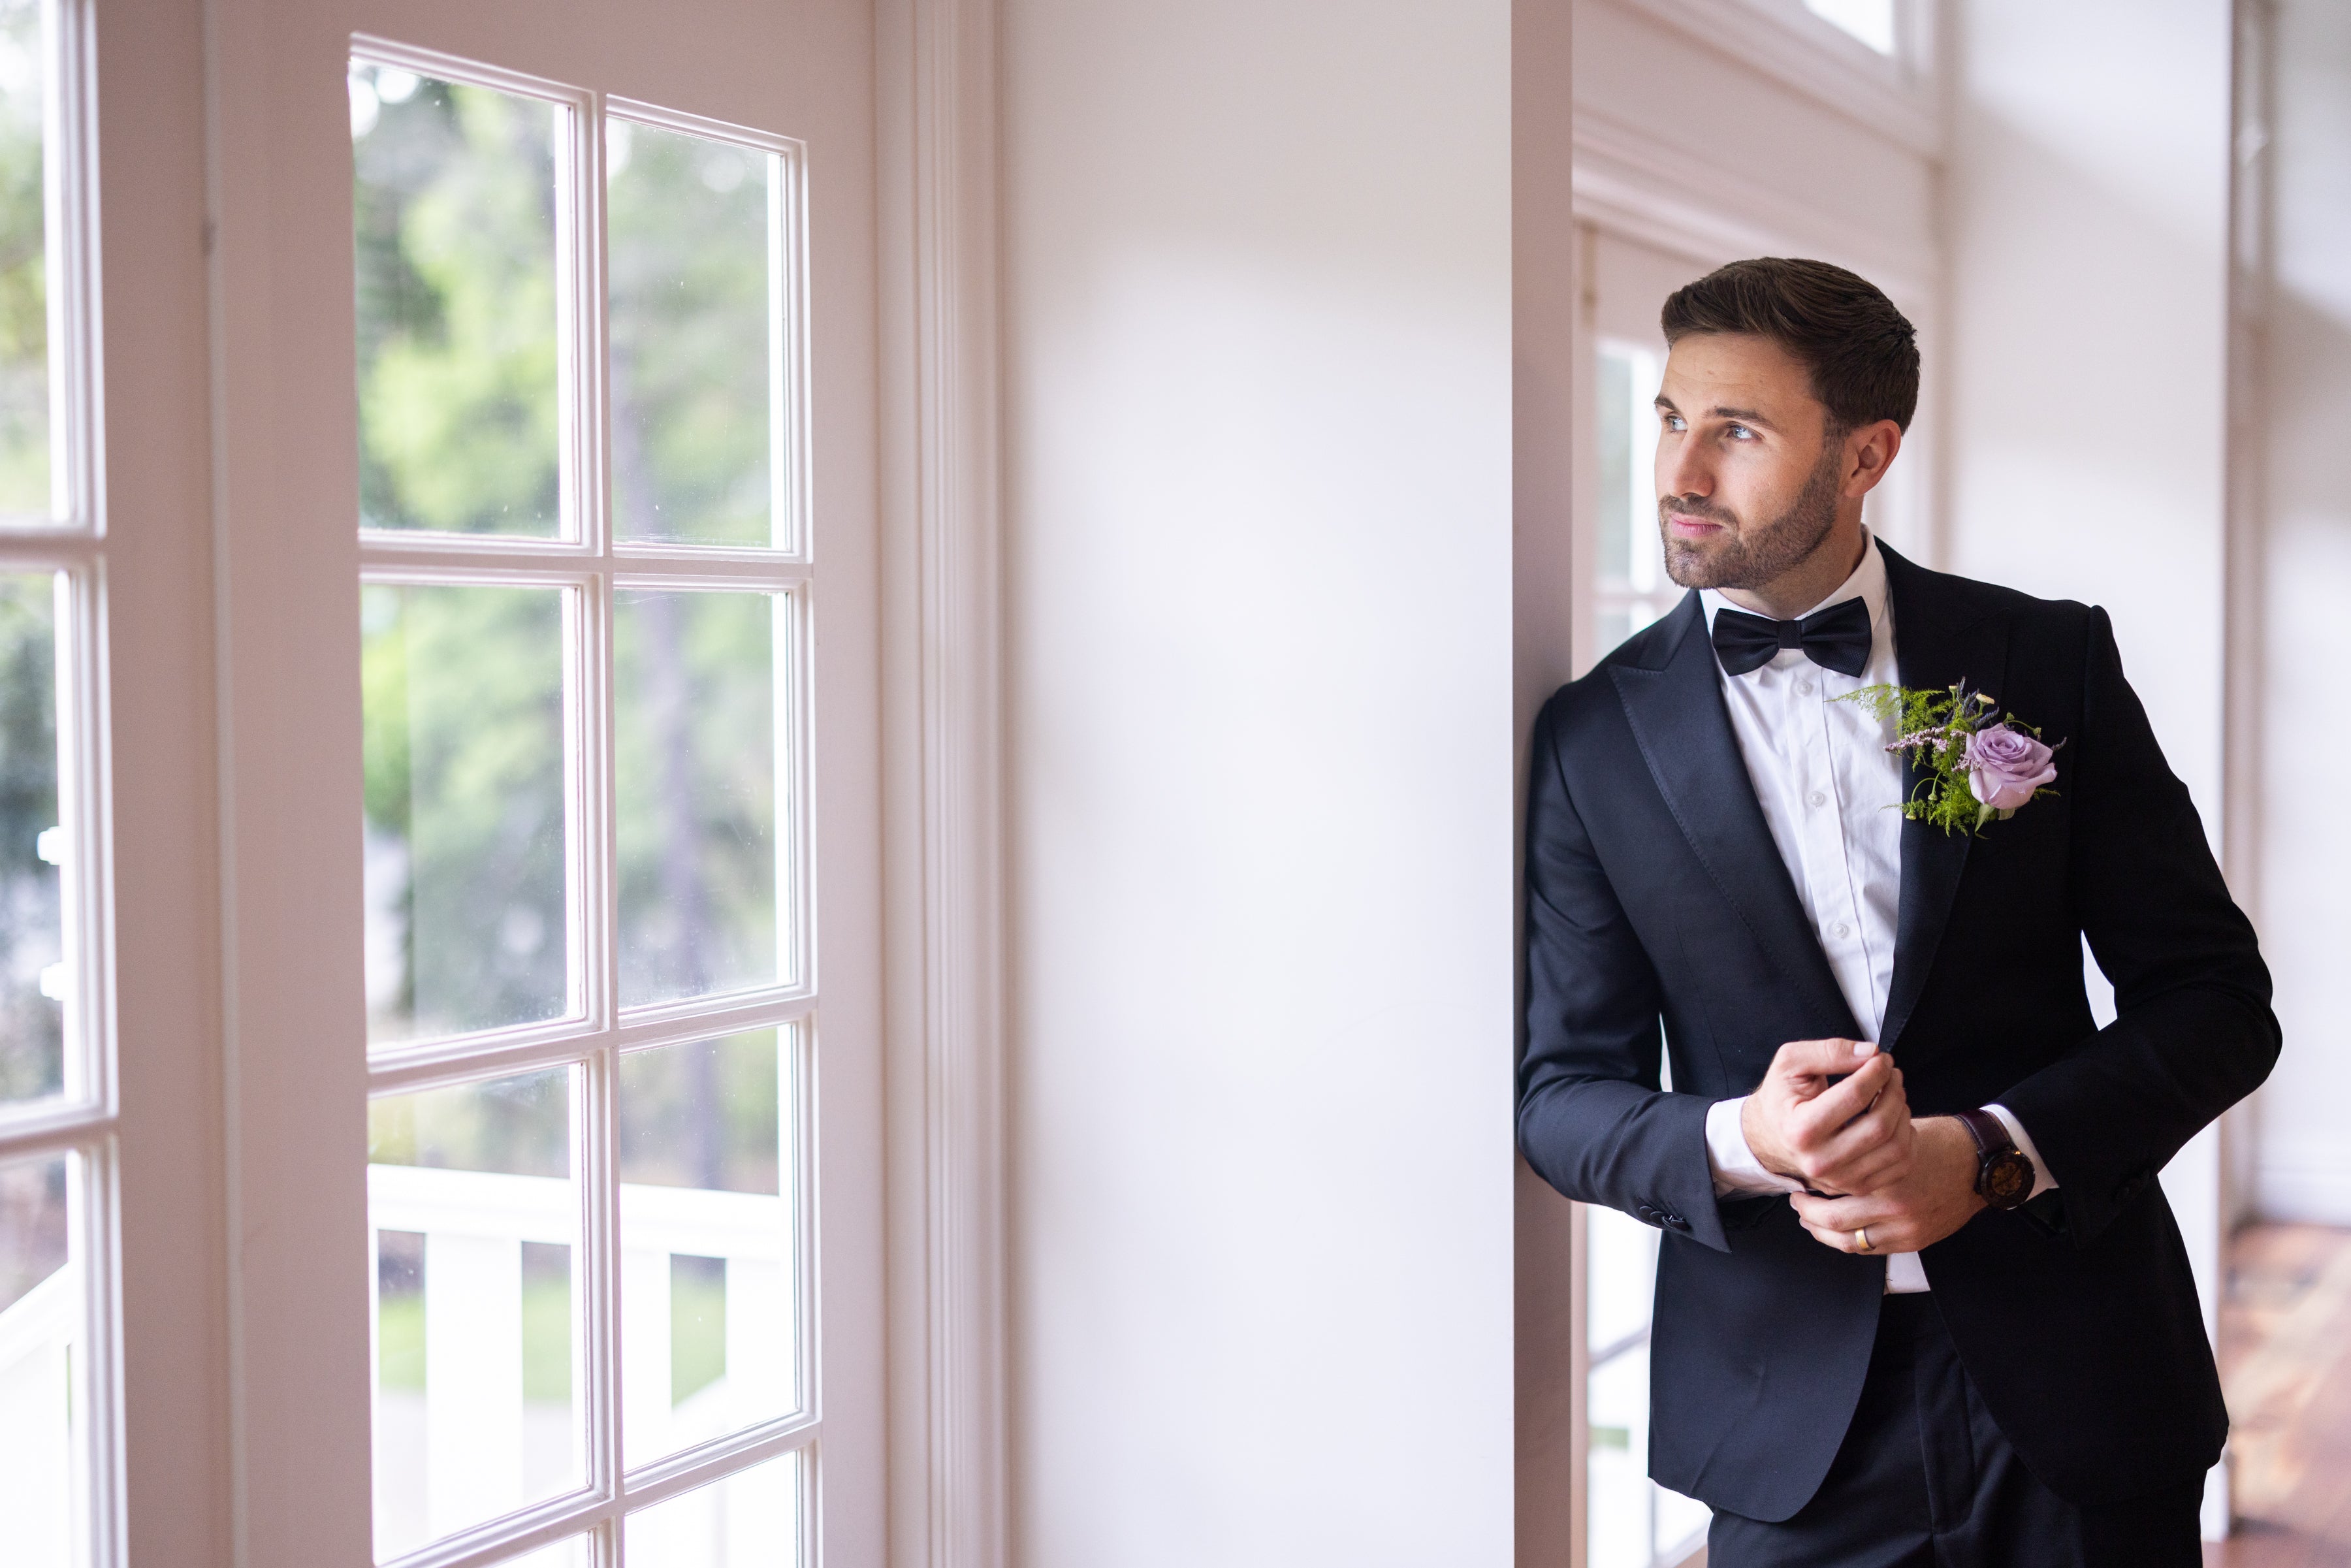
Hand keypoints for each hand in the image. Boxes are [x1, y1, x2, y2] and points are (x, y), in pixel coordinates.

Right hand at [1740, 1038, 1912, 1196]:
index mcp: (1799, 1130)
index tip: (1881, 1058)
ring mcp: (1841, 1179)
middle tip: (1892, 1073)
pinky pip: (1902, 1164)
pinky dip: (1907, 1137)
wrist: (1771, 1137)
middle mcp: (1819, 1161)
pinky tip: (1894, 1119)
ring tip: (1893, 1093)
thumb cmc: (1782, 1097)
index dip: (1875, 1071)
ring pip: (1896, 1147)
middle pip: (1880, 1125)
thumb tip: (1870, 1053)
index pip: (1854, 1096)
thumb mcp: (1791, 1062)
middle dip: (1894, 1091)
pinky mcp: (1858, 1187)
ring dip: (1903, 1112)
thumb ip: (1829, 1051)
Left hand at [1790, 1116, 1985, 1255]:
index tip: (1797, 1187)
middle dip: (1809, 1216)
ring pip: (1850, 1243)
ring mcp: (1905, 1229)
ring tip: (1812, 1221)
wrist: (1977, 1163)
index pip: (1831, 1193)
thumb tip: (1822, 1159)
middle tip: (1798, 1205)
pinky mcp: (1915, 1241)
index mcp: (1884, 1177)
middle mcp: (1893, 1207)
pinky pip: (1872, 1250)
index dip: (1808, 1194)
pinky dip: (1852, 1242)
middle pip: (1834, 1223)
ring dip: (1825, 1234)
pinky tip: (1841, 1231)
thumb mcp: (1891, 1138)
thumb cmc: (1935, 1143)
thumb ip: (1859, 1153)